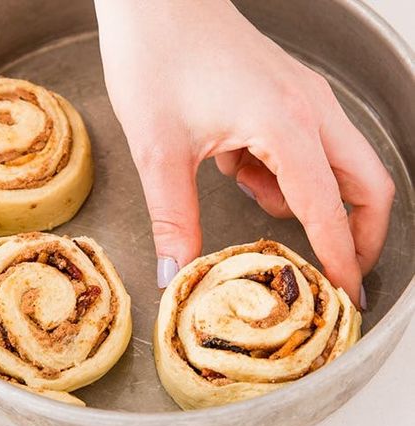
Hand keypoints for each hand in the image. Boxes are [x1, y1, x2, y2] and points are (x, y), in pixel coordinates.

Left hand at [94, 0, 393, 306]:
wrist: (154, 1)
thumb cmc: (157, 58)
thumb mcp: (158, 150)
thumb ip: (172, 218)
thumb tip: (176, 274)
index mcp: (286, 125)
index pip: (329, 209)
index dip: (341, 260)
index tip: (348, 300)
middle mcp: (310, 111)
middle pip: (366, 183)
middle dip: (357, 236)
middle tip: (333, 279)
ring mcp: (304, 101)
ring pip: (338, 167)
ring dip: (307, 202)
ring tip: (247, 199)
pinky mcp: (286, 98)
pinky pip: (303, 152)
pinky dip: (280, 175)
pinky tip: (234, 168)